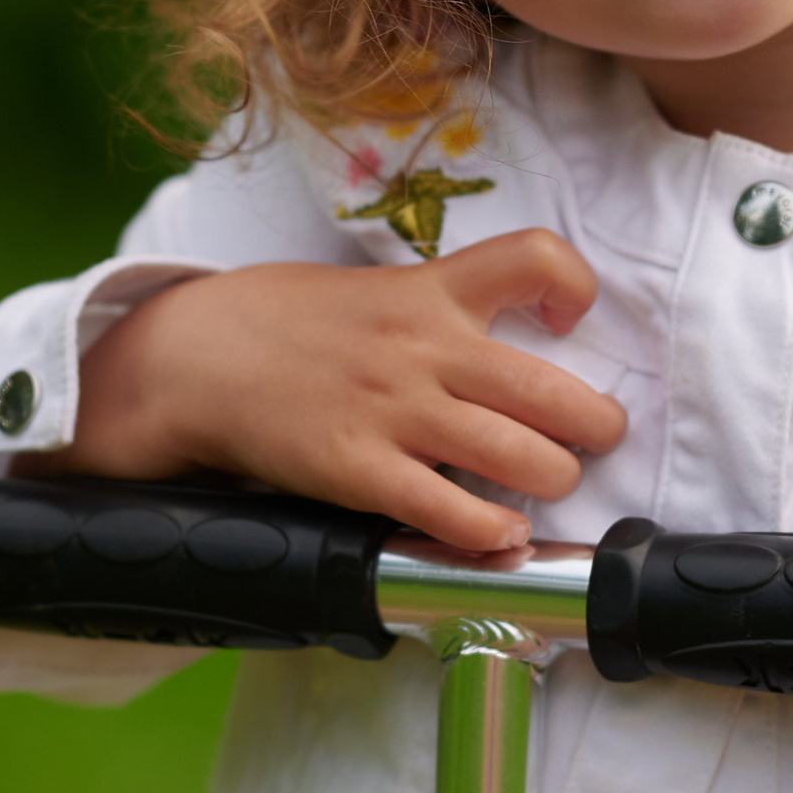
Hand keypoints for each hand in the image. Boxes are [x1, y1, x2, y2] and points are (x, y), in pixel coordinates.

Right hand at [42, 231, 627, 552]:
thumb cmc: (287, 324)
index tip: (570, 318)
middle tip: (594, 437)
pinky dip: (491, 532)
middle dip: (597, 425)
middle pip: (554, 391)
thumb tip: (502, 344)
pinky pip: (449, 512)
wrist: (195, 356)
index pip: (534, 259)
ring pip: (522, 458)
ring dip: (554, 480)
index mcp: (430, 292)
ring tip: (546, 484)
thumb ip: (439, 308)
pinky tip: (499, 534)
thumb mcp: (371, 288)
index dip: (574, 286)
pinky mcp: (359, 470)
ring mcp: (394, 412)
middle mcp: (424, 349)